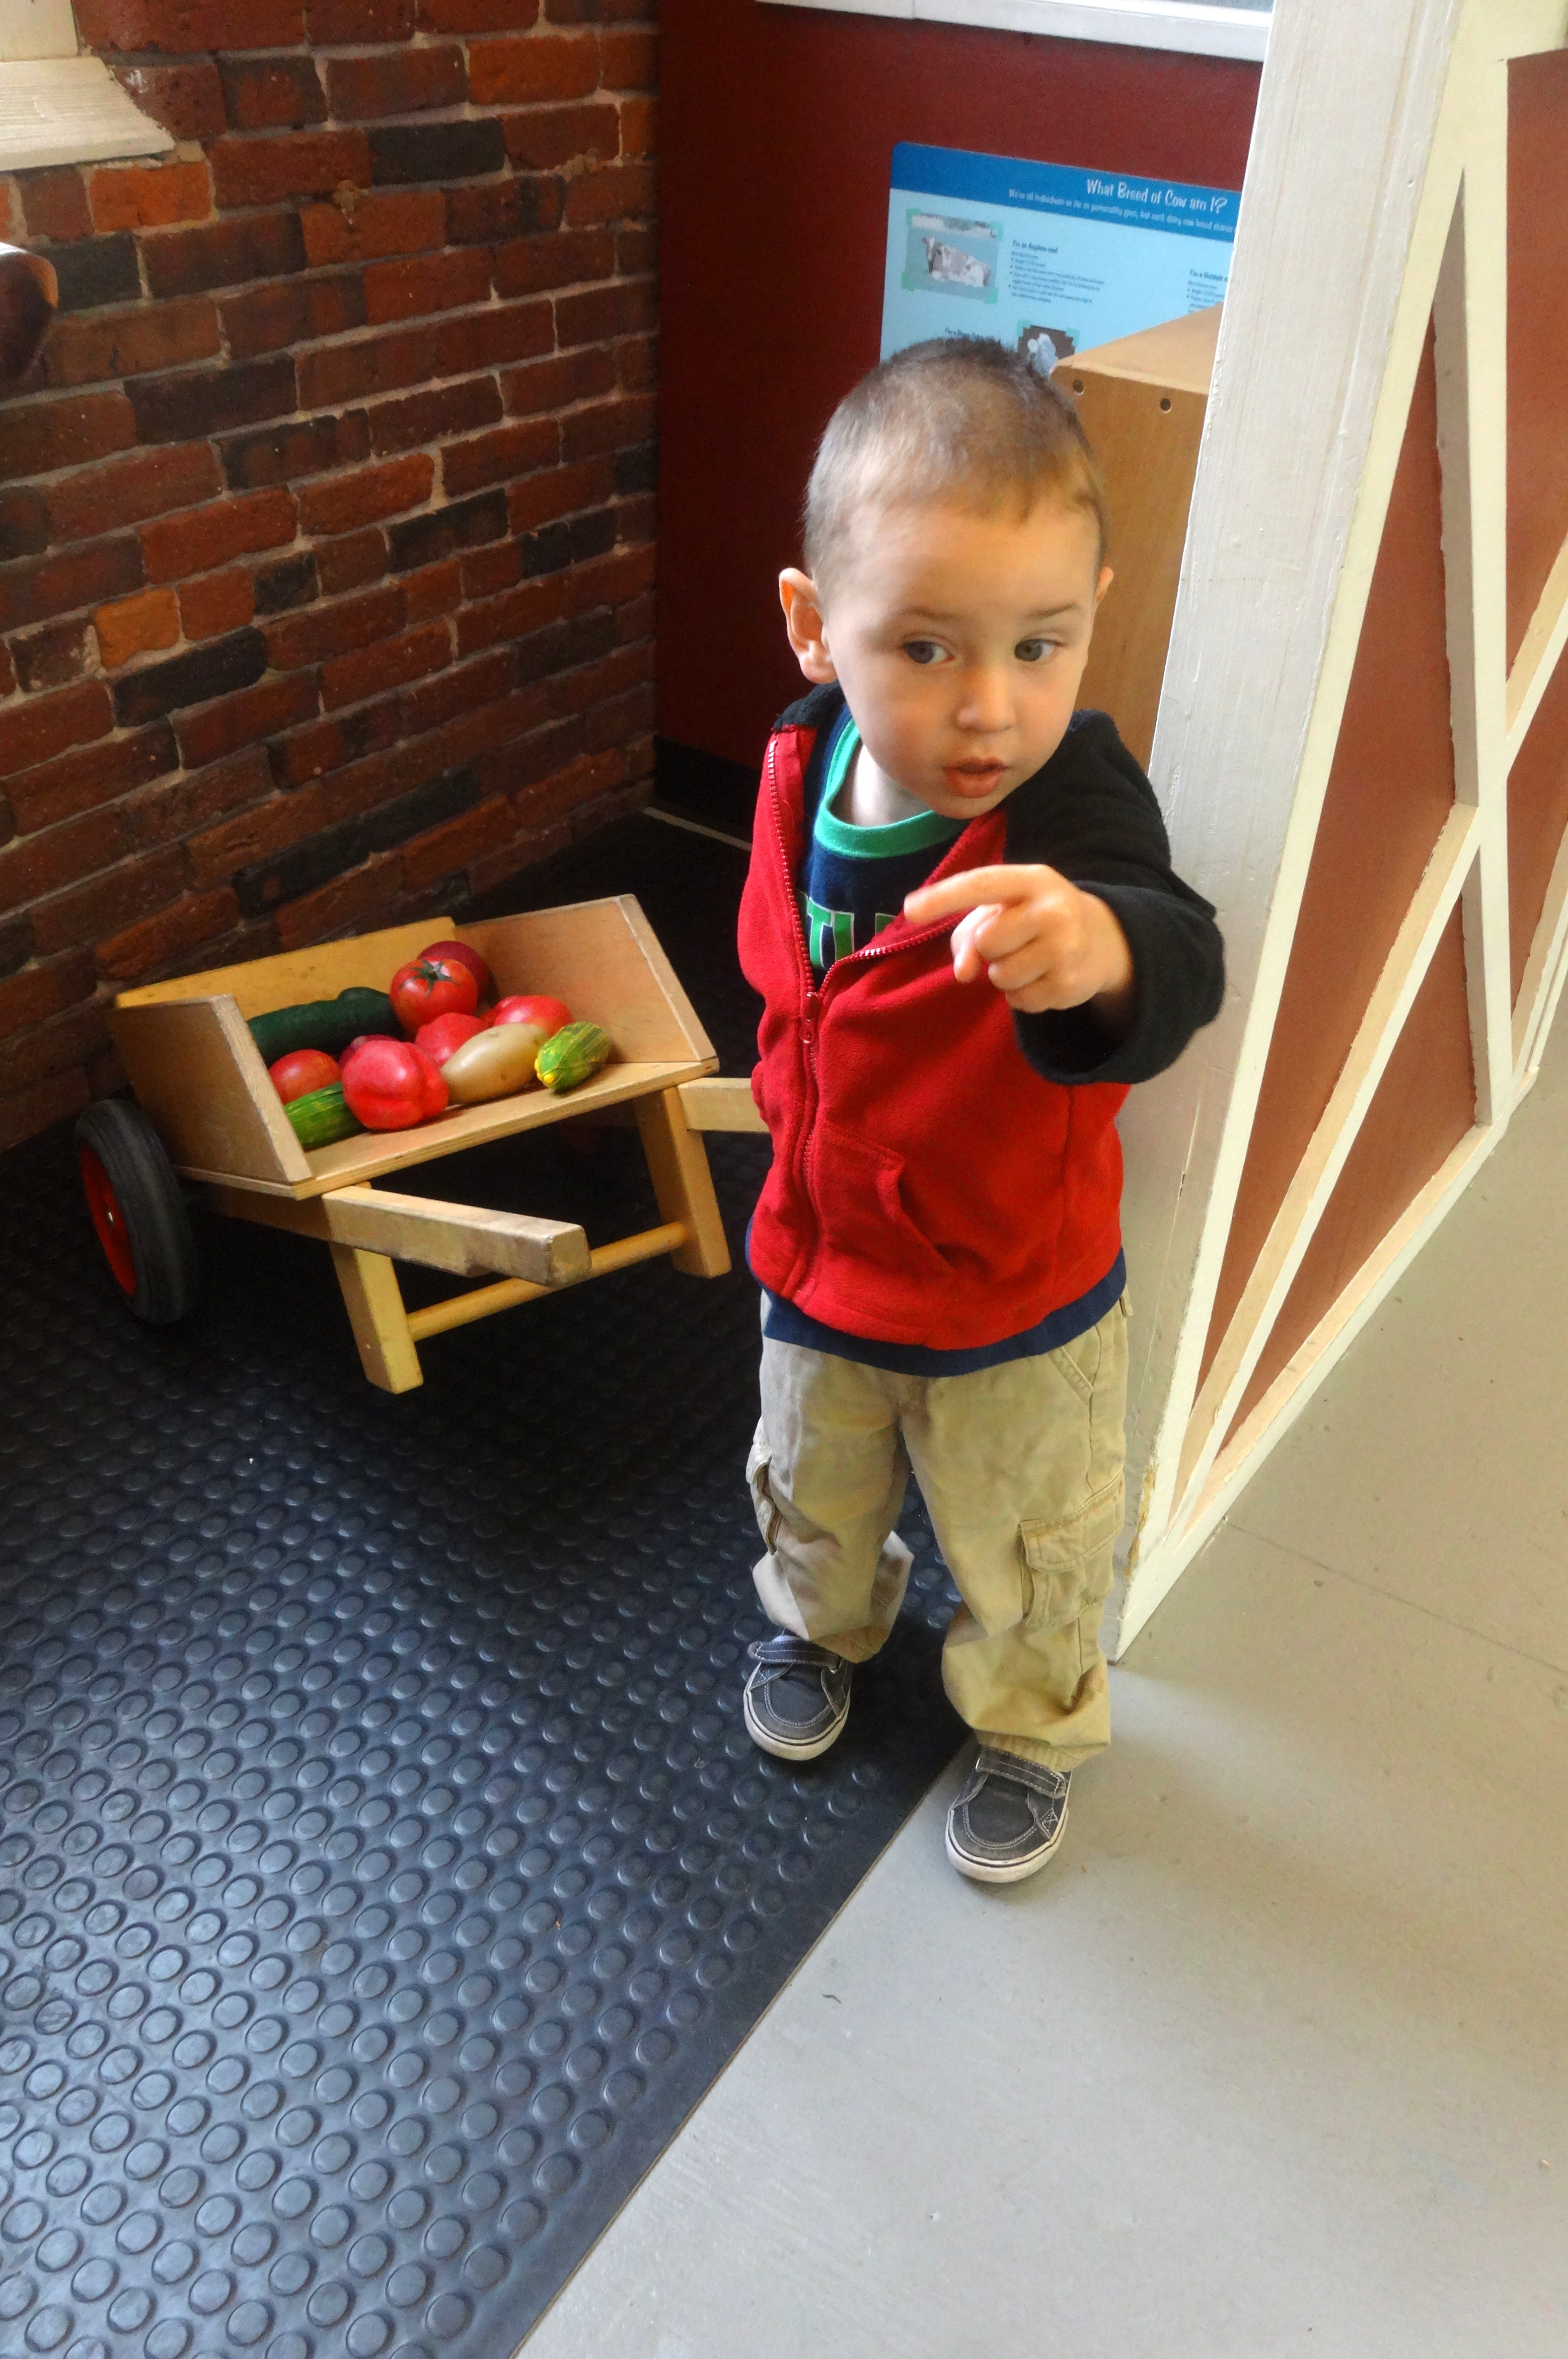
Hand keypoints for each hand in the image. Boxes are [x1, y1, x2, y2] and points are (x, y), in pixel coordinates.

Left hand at [904, 863, 1135, 1022]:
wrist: (1103, 940)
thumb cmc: (1037, 918)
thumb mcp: (1007, 908)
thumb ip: (970, 932)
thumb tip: (963, 973)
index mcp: (1033, 880)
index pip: (983, 884)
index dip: (944, 898)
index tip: (910, 909)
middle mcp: (1053, 911)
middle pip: (986, 941)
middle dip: (990, 947)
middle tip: (1014, 941)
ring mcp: (1065, 950)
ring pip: (999, 975)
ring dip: (1004, 974)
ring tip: (1029, 959)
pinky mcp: (1068, 985)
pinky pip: (1018, 1001)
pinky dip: (1021, 994)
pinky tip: (1042, 976)